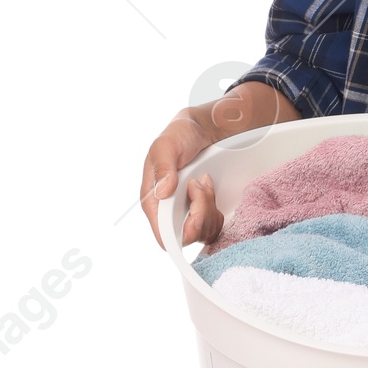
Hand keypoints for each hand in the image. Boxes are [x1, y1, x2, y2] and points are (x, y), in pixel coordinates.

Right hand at [140, 82, 297, 248]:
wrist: (198, 130)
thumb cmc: (178, 136)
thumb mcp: (166, 145)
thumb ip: (163, 168)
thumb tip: (162, 193)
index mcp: (152, 201)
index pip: (164, 235)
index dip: (182, 232)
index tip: (196, 214)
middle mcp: (167, 212)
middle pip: (187, 236)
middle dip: (200, 213)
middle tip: (200, 186)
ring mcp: (184, 213)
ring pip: (202, 231)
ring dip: (208, 206)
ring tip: (203, 181)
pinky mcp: (200, 211)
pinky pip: (213, 224)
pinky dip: (215, 207)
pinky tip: (209, 188)